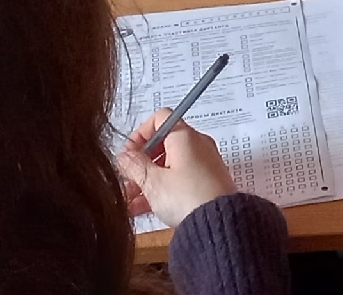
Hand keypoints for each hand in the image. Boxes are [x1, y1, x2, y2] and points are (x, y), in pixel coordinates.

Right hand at [115, 114, 238, 227]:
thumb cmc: (188, 197)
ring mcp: (203, 164)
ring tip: (129, 202)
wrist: (219, 223)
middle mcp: (197, 146)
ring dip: (147, 181)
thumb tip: (124, 156)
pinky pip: (179, 180)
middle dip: (141, 164)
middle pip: (162, 145)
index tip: (128, 155)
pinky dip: (161, 190)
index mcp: (185, 137)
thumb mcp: (153, 182)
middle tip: (127, 182)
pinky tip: (142, 209)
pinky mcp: (206, 183)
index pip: (159, 119)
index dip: (140, 134)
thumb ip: (134, 166)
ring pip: (169, 166)